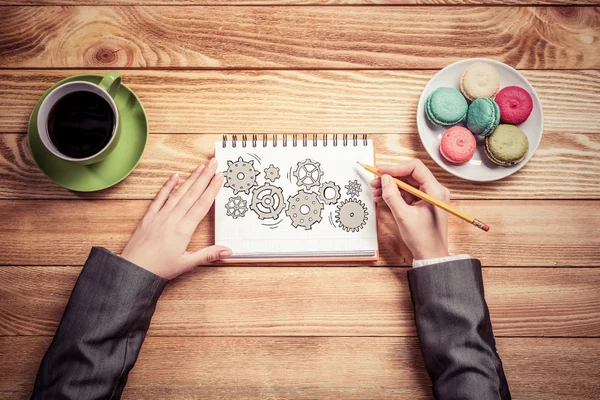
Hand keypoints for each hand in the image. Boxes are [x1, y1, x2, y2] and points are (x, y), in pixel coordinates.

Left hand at [121, 159, 230, 278]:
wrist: (133, 270)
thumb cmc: (159, 268)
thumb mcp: (187, 263)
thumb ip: (208, 255)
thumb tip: (227, 251)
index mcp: (184, 229)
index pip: (202, 205)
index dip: (212, 190)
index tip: (220, 177)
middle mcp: (173, 218)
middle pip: (192, 194)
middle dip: (205, 177)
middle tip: (214, 163)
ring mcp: (160, 215)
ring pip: (179, 193)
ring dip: (191, 178)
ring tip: (200, 167)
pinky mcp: (150, 216)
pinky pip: (160, 197)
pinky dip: (168, 186)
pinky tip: (175, 176)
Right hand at [370, 159, 448, 259]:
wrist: (431, 256)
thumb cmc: (423, 239)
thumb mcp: (403, 216)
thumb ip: (392, 195)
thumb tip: (384, 179)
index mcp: (435, 191)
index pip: (415, 168)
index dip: (396, 168)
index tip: (381, 172)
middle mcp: (434, 191)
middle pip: (410, 175)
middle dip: (391, 178)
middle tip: (374, 182)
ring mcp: (429, 197)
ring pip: (407, 185)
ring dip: (391, 187)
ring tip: (376, 192)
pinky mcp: (423, 204)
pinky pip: (408, 194)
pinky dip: (395, 195)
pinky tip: (382, 198)